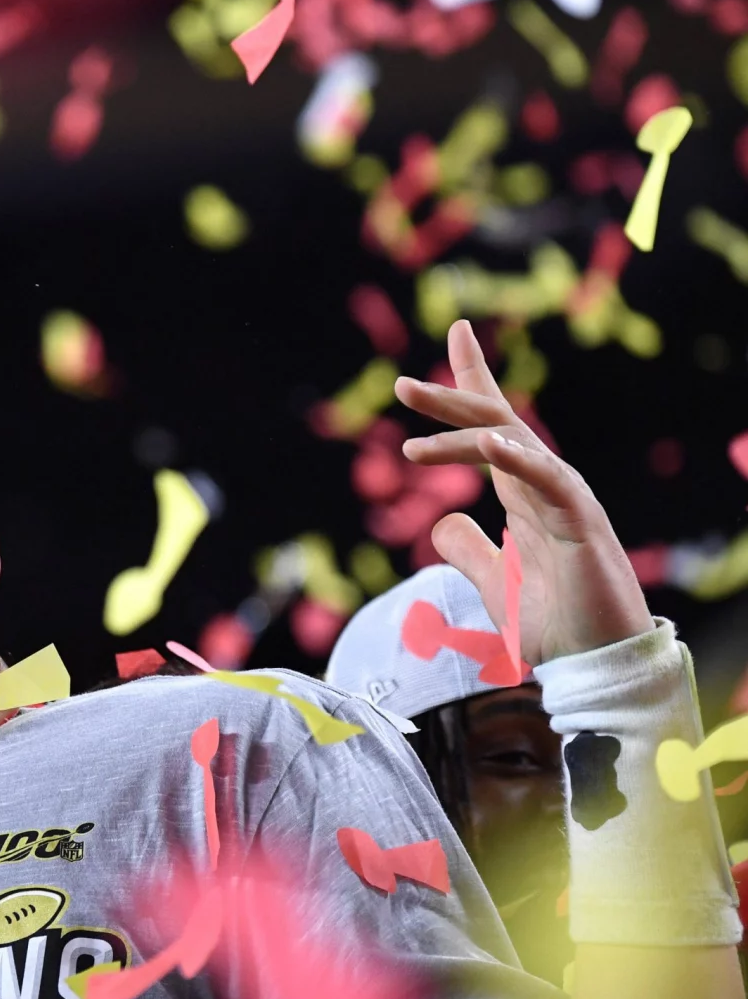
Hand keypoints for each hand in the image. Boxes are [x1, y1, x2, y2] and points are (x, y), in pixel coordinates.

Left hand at [395, 319, 652, 663]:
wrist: (597, 664)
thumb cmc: (557, 624)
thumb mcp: (494, 583)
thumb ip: (469, 549)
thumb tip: (442, 522)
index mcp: (524, 493)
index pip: (493, 428)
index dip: (471, 383)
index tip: (455, 335)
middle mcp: (545, 486)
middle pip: (495, 425)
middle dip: (450, 400)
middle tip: (400, 386)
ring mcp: (566, 500)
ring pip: (513, 446)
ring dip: (463, 436)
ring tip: (412, 440)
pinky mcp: (582, 523)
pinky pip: (549, 481)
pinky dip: (518, 459)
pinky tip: (487, 445)